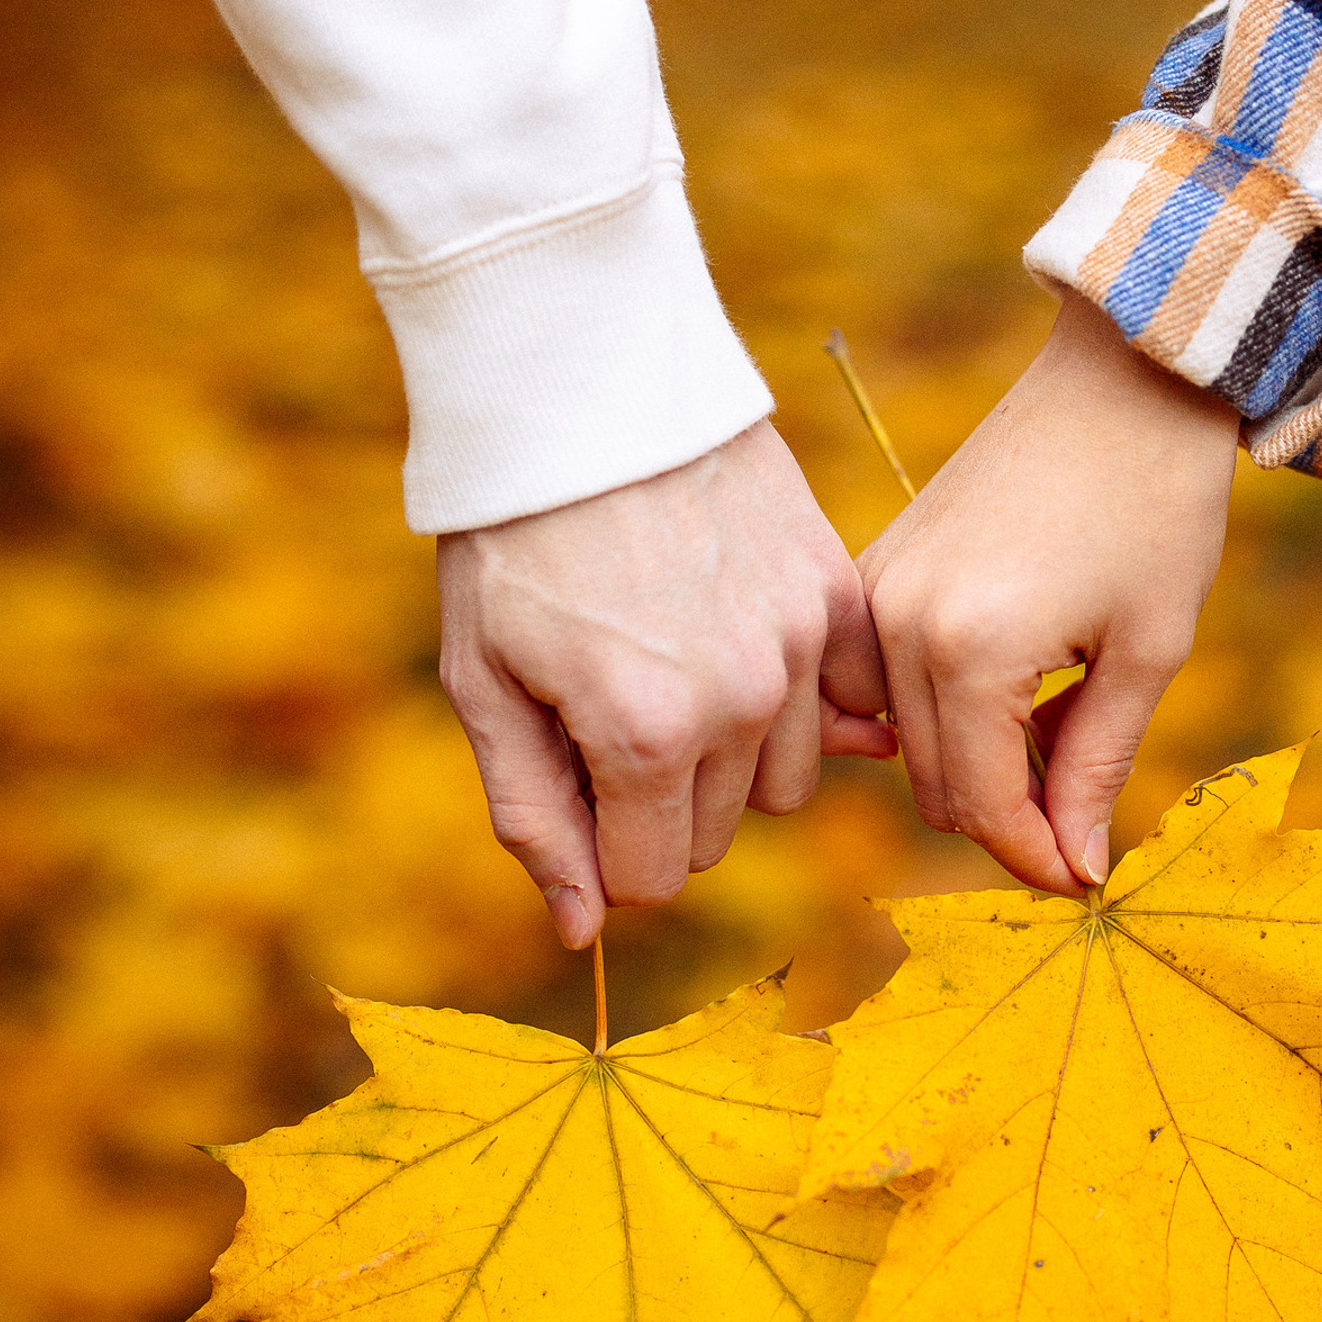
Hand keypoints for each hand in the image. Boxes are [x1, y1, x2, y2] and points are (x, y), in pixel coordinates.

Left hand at [437, 420, 895, 947]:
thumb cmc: (513, 540)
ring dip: (731, 753)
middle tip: (611, 703)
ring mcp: (800, 639)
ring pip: (783, 777)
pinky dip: (794, 695)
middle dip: (657, 800)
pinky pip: (837, 700)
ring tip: (675, 663)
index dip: (599, 842)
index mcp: (646, 733)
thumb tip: (583, 930)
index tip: (574, 771)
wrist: (585, 391)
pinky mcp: (834, 586)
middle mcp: (743, 699)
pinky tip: (738, 639)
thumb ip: (534, 814)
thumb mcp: (483, 682)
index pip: (649, 877)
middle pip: (715, 834)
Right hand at [860, 292, 1237, 893]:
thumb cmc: (1156, 506)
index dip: (1039, 857)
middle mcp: (899, 625)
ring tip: (1058, 723)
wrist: (1122, 378)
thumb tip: (1075, 868)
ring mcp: (878, 590)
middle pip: (935, 785)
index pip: (983, 806)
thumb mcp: (1148, 650)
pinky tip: (1011, 682)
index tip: (1087, 876)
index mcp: (969, 651)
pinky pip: (883, 678)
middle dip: (1010, 814)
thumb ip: (1097, 765)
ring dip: (973, 760)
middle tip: (1086, 796)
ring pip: (902, 740)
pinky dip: (938, 706)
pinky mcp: (877, 564)